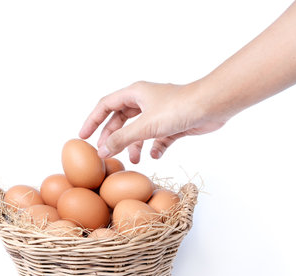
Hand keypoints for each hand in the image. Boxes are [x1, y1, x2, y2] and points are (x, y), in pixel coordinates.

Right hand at [79, 80, 227, 162]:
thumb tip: (101, 150)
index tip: (83, 136)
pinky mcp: (173, 124)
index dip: (92, 120)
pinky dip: (154, 147)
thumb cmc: (179, 108)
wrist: (212, 106)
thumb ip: (122, 138)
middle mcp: (145, 101)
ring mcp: (159, 113)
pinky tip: (155, 156)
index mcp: (135, 93)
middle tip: (106, 153)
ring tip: (133, 160)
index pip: (106, 105)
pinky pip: (157, 137)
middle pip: (121, 119)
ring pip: (139, 130)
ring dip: (134, 145)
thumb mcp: (145, 125)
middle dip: (113, 137)